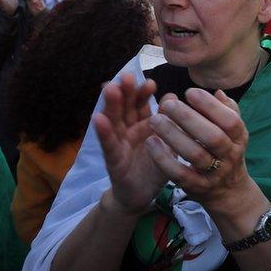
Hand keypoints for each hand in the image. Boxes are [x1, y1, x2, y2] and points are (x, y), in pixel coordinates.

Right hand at [94, 74, 167, 214]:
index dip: (144, 93)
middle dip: (126, 91)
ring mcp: (119, 143)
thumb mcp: (167, 144)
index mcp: (143, 124)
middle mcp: (129, 130)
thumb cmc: (155, 166)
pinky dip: (103, 131)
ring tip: (109, 88)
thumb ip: (169, 122)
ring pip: (113, 120)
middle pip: (126, 107)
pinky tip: (98, 118)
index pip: (142, 105)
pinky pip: (108, 144)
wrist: (142, 195)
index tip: (150, 83)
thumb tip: (173, 97)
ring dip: (111, 104)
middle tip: (127, 76)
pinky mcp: (112, 159)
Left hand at [146, 88, 257, 215]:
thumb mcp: (233, 134)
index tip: (189, 92)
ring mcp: (214, 174)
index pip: (230, 121)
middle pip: (213, 137)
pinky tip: (151, 143)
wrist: (229, 193)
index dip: (211, 106)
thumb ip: (227, 112)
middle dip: (189, 118)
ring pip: (195, 155)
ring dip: (173, 136)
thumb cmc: (226, 154)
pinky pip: (179, 174)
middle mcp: (229, 156)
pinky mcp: (196, 187)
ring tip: (154, 119)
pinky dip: (164, 158)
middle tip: (168, 104)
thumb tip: (217, 91)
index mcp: (239, 139)